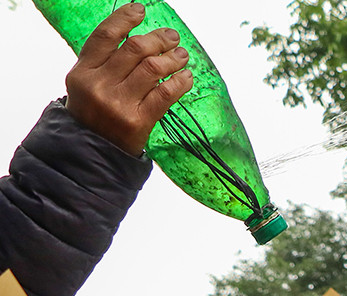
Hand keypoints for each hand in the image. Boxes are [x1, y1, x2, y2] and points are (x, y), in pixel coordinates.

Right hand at [64, 3, 193, 155]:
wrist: (92, 153)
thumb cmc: (95, 115)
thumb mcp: (87, 85)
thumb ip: (105, 63)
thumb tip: (137, 37)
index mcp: (83, 73)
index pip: (105, 36)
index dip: (125, 19)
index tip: (141, 10)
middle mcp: (99, 86)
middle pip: (134, 49)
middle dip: (158, 39)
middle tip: (172, 37)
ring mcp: (119, 104)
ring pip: (152, 68)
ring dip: (173, 58)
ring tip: (182, 55)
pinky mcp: (138, 121)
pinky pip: (166, 94)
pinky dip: (180, 81)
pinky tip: (187, 76)